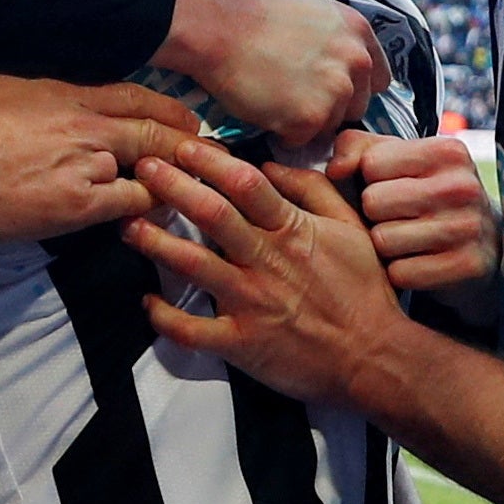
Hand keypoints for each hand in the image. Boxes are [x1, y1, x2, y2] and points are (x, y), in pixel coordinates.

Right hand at [0, 76, 197, 238]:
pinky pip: (132, 204)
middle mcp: (85, 124)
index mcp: (63, 91)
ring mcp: (87, 163)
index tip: (186, 116)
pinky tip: (161, 213)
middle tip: (214, 153)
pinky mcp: (80, 203)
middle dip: (187, 142)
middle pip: (153, 129)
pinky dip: (149, 207)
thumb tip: (24, 94)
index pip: (130, 94)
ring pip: (150, 168)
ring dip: (175, 178)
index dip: (164, 106)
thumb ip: (24, 92)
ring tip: (199, 190)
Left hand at [121, 138, 411, 404]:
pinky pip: (193, 330)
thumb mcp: (350, 228)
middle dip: (172, 187)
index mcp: (292, 231)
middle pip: (212, 215)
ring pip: (195, 265)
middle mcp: (267, 261)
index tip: (183, 145)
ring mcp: (252, 303)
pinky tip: (148, 302)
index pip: (245, 185)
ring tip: (128, 224)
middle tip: (142, 168)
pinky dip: (165, 317)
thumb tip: (272, 165)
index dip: (210, 162)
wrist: (374, 358)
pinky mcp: (242, 344)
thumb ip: (313, 191)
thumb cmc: (364, 291)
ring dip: (157, 242)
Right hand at [157, 0, 386, 145]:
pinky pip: (302, 140)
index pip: (377, 77)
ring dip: (304, 121)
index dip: (352, 86)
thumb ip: (335, 40)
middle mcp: (356, 61)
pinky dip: (281, 132)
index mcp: (358, 31)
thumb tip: (339, 65)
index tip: (330, 90)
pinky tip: (262, 107)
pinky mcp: (311, 117)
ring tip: (272, 96)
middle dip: (329, 107)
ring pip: (329, 125)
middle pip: (356, 106)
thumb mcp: (311, 10)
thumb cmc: (250, 12)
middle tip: (292, 95)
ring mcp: (336, 90)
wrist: (216, 23)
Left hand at [327, 130, 497, 293]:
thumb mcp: (398, 160)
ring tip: (407, 240)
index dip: (371, 181)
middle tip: (398, 218)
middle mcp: (463, 186)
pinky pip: (400, 273)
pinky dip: (401, 272)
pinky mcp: (468, 266)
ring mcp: (468, 227)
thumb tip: (335, 170)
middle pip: (373, 202)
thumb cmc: (426, 194)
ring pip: (383, 240)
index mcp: (447, 151)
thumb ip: (356, 148)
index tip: (393, 188)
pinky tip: (419, 262)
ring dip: (385, 246)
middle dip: (375, 215)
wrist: (483, 245)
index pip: (370, 165)